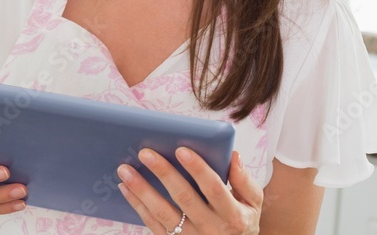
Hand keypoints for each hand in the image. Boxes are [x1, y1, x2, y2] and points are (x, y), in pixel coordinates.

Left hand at [117, 149, 261, 234]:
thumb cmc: (240, 222)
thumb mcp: (252, 204)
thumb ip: (244, 180)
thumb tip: (233, 156)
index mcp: (233, 215)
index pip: (215, 188)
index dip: (198, 169)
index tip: (181, 149)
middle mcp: (212, 229)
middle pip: (185, 198)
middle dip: (164, 173)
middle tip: (145, 153)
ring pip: (164, 214)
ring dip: (142, 190)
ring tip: (124, 169)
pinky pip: (153, 225)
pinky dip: (138, 206)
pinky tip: (126, 188)